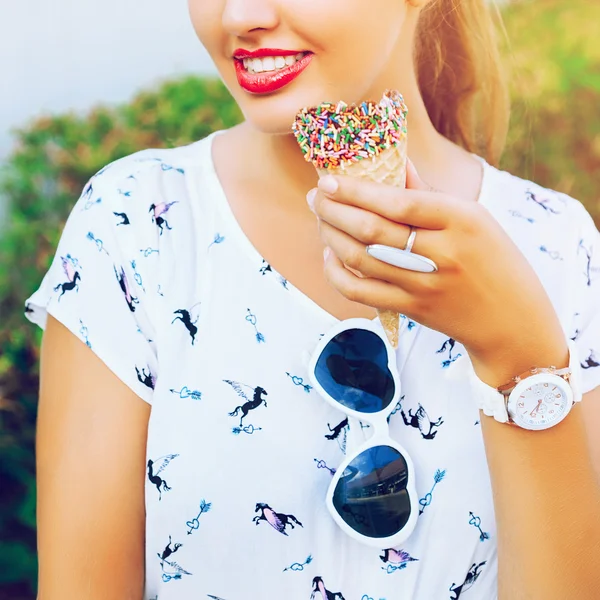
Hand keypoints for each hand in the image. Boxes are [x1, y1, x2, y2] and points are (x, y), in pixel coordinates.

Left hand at [308, 160, 567, 383]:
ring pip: (361, 259)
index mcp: (463, 220)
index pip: (399, 202)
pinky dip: (338, 273)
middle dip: (334, 210)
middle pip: (372, 230)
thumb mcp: (474, 218)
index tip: (327, 180)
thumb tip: (395, 160)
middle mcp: (443, 253)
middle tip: (314, 197)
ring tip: (320, 218)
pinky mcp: (412, 310)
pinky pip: (361, 292)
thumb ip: (428, 192)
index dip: (357, 191)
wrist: (511, 321)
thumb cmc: (494, 259)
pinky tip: (330, 256)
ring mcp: (425, 285)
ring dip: (331, 236)